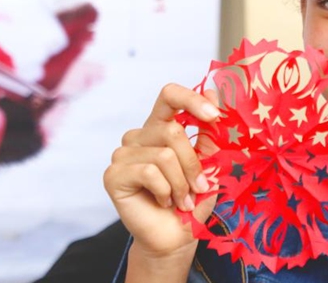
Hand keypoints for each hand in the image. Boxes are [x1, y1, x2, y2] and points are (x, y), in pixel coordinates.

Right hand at [103, 83, 219, 268]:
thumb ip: (209, 131)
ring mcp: (123, 154)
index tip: (215, 116)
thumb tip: (214, 91)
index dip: (191, 99)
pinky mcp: (113, 174)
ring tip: (182, 200)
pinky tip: (163, 202)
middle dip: (193, 163)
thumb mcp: (209, 162)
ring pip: (164, 155)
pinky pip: (149, 172)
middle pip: (172, 130)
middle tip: (198, 187)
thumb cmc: (193, 198)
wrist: (177, 236)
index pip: (169, 95)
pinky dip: (165, 191)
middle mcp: (139, 136)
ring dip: (181, 183)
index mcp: (161, 126)